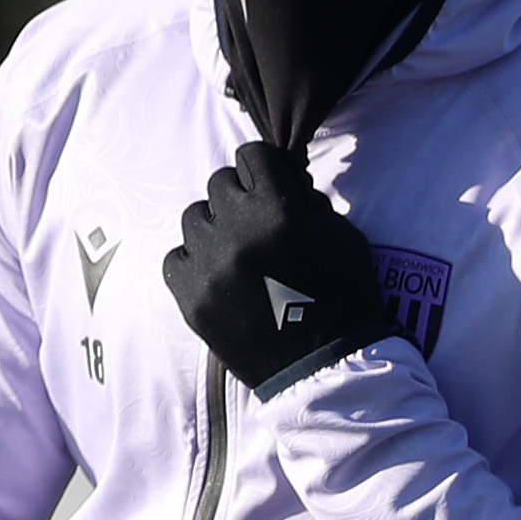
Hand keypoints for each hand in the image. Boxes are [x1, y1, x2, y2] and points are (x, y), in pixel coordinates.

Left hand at [162, 142, 389, 394]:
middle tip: (257, 225)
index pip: (251, 154)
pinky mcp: (190, 297)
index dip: (264, 169)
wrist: (324, 365)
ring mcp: (209, 266)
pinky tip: (219, 276)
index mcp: (278, 211)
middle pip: (219, 183)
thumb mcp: (342, 234)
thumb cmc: (343, 296)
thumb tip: (279, 181)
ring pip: (193, 217)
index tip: (271, 186)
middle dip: (240, 198)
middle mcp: (237, 231)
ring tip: (237, 253)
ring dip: (215, 228)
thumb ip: (305, 200)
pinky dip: (195, 262)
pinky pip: (177, 257)